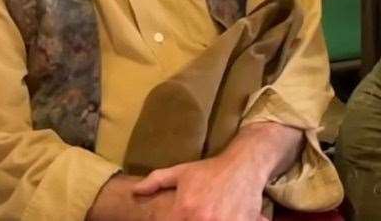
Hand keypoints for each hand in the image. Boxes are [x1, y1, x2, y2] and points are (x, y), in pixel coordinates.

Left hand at [132, 148, 270, 220]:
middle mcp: (202, 220)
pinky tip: (224, 218)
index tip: (182, 218)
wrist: (244, 164)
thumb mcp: (182, 172)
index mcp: (184, 210)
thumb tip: (135, 191)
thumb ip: (156, 181)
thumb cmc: (210, 170)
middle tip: (199, 216)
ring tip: (212, 217)